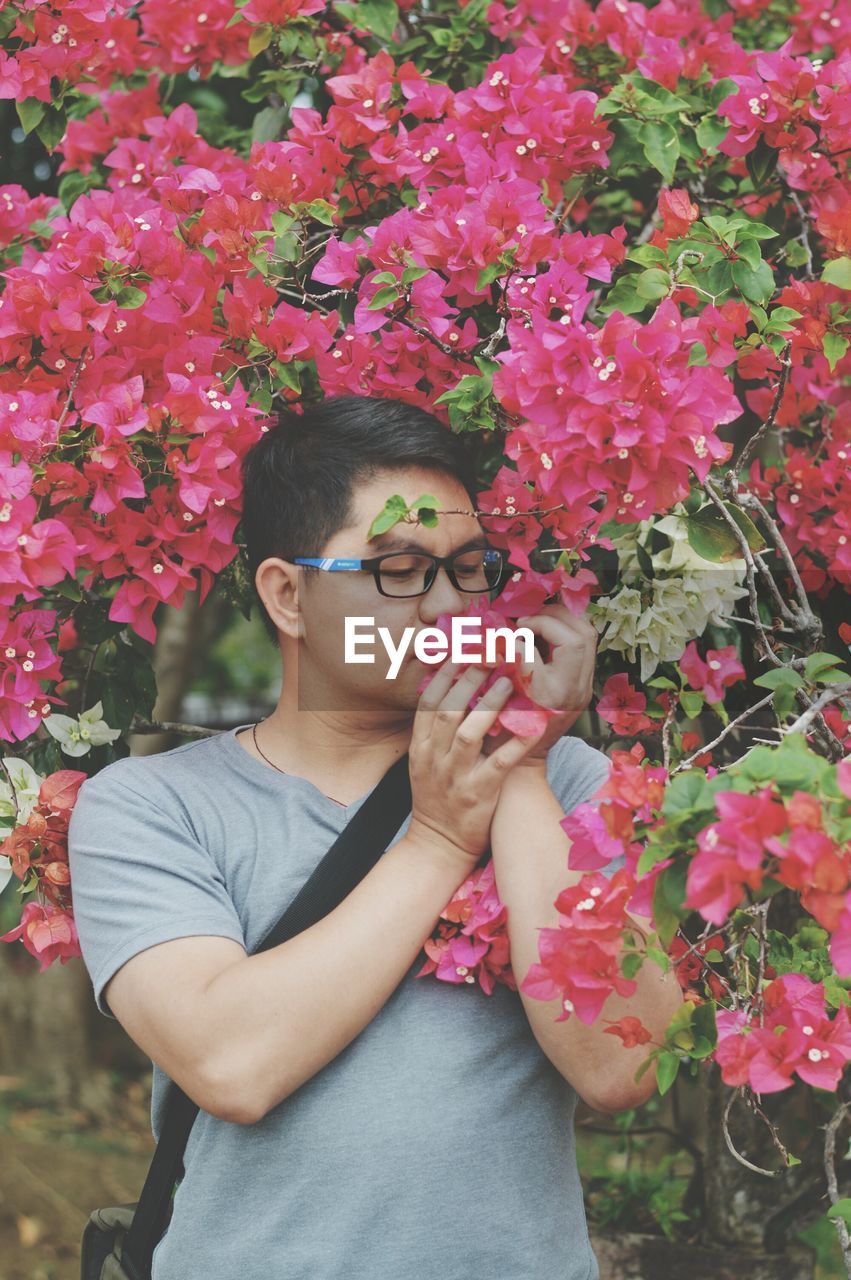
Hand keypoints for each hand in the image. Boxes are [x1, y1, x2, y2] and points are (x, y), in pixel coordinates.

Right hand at [407, 659, 546, 871]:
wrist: (437, 846)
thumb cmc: (437, 798)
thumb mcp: (425, 762)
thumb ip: (436, 730)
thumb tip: (454, 690)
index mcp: (420, 747)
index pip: (428, 702)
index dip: (445, 674)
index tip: (462, 650)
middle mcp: (434, 758)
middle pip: (447, 710)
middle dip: (468, 680)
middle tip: (490, 655)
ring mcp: (456, 776)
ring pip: (469, 733)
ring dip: (488, 704)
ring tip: (508, 680)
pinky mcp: (479, 793)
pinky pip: (500, 763)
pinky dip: (517, 742)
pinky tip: (533, 724)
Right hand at [483, 603, 597, 761]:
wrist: (525, 759)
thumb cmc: (503, 731)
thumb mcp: (496, 696)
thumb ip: (502, 663)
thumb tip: (503, 632)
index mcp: (552, 691)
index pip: (551, 642)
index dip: (531, 627)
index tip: (514, 629)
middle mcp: (574, 689)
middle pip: (581, 635)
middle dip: (554, 616)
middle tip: (529, 617)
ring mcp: (583, 688)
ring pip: (589, 638)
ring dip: (565, 622)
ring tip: (539, 620)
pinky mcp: (584, 687)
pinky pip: (585, 649)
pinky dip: (568, 633)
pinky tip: (547, 634)